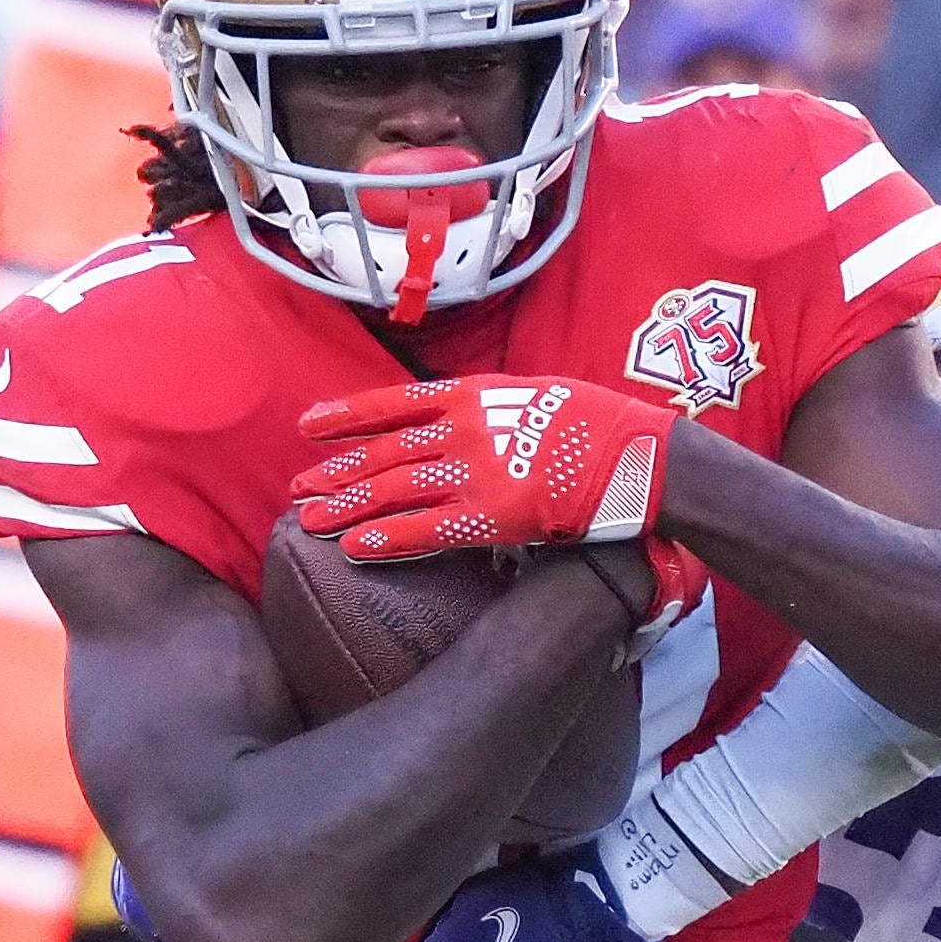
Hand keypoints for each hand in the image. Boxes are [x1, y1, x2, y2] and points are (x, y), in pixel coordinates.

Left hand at [293, 376, 694, 596]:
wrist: (642, 455)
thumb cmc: (600, 424)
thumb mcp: (536, 393)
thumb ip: (491, 407)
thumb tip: (464, 419)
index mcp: (473, 394)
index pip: (393, 403)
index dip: (346, 417)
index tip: (309, 428)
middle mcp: (463, 429)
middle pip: (383, 452)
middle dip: (337, 472)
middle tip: (299, 490)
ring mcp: (476, 472)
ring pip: (394, 489)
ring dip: (347, 506)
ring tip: (309, 520)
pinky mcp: (494, 516)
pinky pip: (429, 529)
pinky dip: (388, 538)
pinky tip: (354, 547)